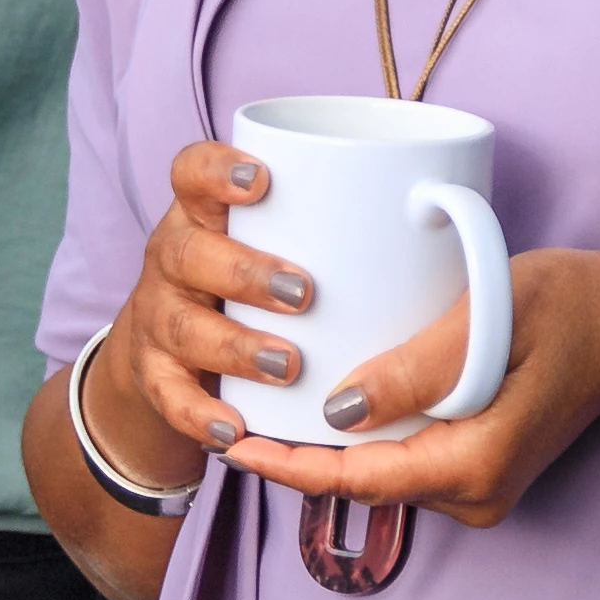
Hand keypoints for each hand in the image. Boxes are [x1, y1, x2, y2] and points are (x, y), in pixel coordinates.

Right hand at [91, 132, 311, 478]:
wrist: (177, 348)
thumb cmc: (258, 279)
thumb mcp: (282, 242)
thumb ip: (338, 227)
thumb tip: (443, 207)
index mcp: (203, 213)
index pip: (190, 172)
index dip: (217, 171)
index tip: (263, 180)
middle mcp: (172, 258)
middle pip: (188, 253)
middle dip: (243, 272)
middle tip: (303, 293)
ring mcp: (159, 317)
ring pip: (182, 326)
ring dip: (235, 346)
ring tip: (288, 365)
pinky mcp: (156, 374)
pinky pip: (170, 397)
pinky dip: (200, 414)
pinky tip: (235, 429)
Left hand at [220, 246, 599, 536]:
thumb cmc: (573, 303)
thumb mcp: (493, 317)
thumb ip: (417, 368)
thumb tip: (337, 414)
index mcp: (474, 463)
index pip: (357, 479)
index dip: (287, 463)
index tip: (231, 439)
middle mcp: (476, 491)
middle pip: (362, 482)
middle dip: (296, 455)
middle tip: (229, 412)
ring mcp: (483, 486)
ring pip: (382, 472)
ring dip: (329, 446)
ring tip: (265, 404)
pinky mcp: (484, 467)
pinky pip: (407, 459)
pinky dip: (366, 436)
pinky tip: (329, 402)